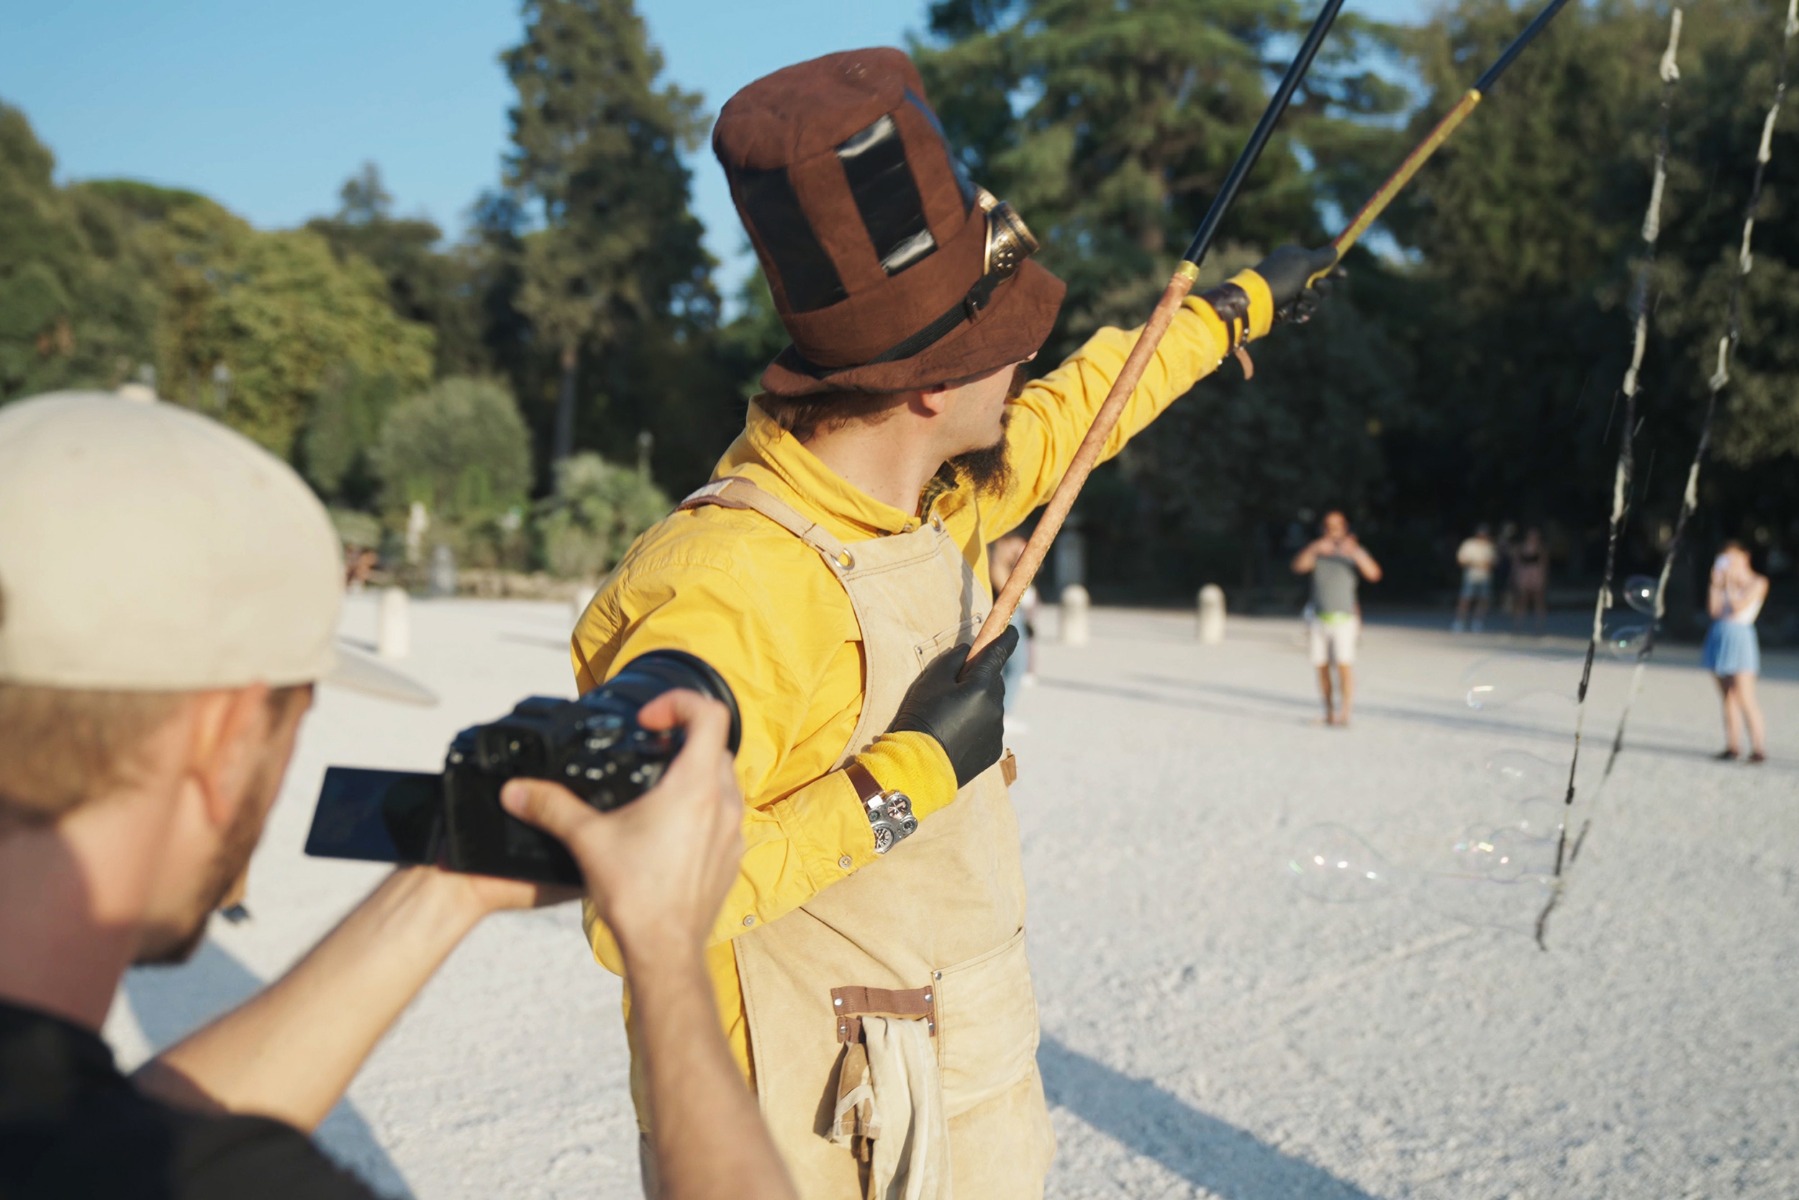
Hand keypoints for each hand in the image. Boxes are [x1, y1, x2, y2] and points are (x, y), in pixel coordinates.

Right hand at [499, 690, 743, 958]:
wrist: (666, 952)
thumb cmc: (637, 896)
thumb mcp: (587, 840)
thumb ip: (551, 807)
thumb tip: (516, 790)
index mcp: (695, 786)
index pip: (709, 714)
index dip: (679, 703)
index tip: (648, 721)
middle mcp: (724, 803)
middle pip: (716, 744)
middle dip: (682, 739)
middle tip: (647, 750)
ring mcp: (733, 831)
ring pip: (723, 780)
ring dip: (693, 773)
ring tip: (654, 788)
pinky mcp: (731, 856)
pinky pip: (724, 815)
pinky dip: (702, 807)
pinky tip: (666, 829)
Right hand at [887, 626, 1017, 786]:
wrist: (920, 767)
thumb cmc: (922, 718)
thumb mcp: (931, 680)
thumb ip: (953, 660)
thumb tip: (968, 651)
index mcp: (983, 686)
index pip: (1000, 652)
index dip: (1006, 637)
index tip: (1011, 629)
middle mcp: (996, 706)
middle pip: (993, 680)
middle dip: (980, 677)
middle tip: (956, 683)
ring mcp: (997, 730)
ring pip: (991, 705)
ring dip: (978, 702)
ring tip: (950, 715)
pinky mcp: (993, 750)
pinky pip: (988, 727)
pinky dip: (977, 724)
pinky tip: (956, 733)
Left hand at [1251, 244, 1340, 323]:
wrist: (1257, 304)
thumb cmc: (1280, 279)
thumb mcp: (1304, 262)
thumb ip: (1322, 257)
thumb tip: (1335, 250)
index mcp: (1294, 258)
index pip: (1319, 262)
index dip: (1332, 269)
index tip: (1343, 275)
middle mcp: (1292, 274)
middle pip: (1320, 283)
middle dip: (1322, 288)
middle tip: (1315, 286)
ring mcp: (1289, 293)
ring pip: (1313, 299)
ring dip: (1310, 301)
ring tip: (1298, 301)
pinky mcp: (1286, 309)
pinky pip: (1303, 311)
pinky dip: (1301, 312)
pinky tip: (1295, 312)